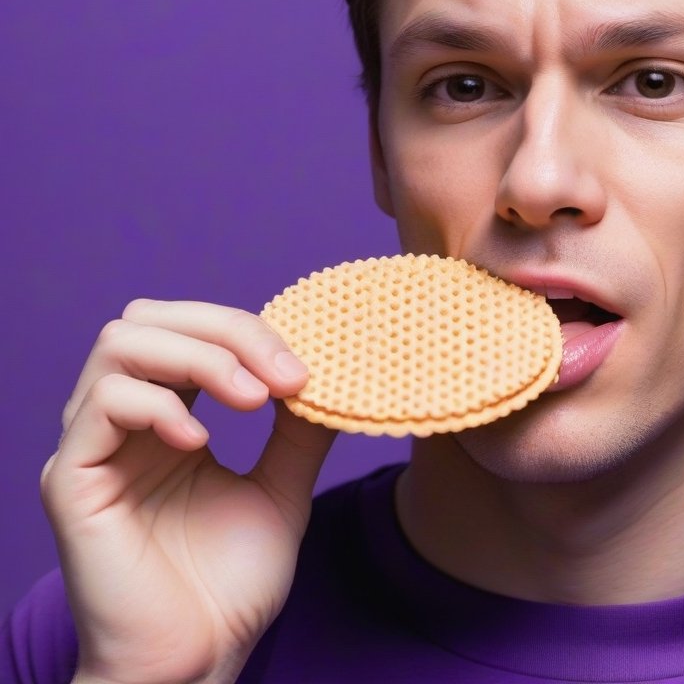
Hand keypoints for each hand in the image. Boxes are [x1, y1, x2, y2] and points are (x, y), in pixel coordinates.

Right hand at [40, 299, 335, 683]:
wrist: (196, 663)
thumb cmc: (229, 585)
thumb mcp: (280, 490)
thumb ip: (296, 430)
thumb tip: (328, 372)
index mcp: (168, 418)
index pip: (190, 329)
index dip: (249, 332)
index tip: (305, 370)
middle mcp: (122, 422)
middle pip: (149, 317)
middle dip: (224, 329)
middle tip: (281, 375)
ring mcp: (93, 447)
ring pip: (121, 343)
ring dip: (199, 357)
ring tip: (252, 399)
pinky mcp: (72, 481)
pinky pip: (102, 404)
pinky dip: (159, 406)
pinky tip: (202, 443)